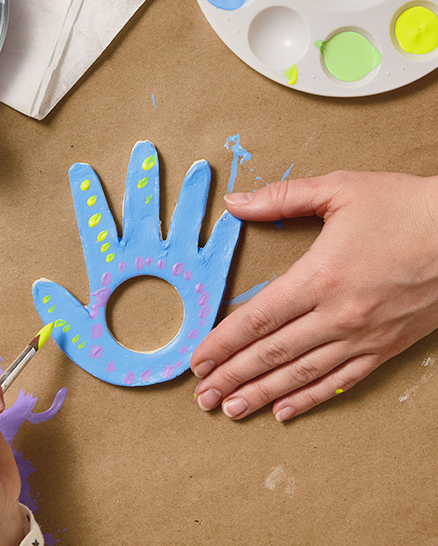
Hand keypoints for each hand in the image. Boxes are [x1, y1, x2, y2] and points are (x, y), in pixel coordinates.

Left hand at [33, 140, 239, 386]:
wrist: (154, 377)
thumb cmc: (116, 358)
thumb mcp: (84, 339)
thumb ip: (63, 315)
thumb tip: (41, 285)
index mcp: (113, 270)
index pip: (98, 230)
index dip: (89, 200)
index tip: (80, 170)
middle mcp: (146, 260)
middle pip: (144, 213)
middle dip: (144, 183)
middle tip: (144, 150)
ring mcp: (178, 267)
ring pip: (185, 224)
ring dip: (190, 197)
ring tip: (197, 169)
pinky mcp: (205, 280)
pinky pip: (218, 254)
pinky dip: (225, 235)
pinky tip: (232, 214)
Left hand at [191, 171, 437, 420]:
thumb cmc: (403, 207)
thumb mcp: (340, 189)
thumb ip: (281, 198)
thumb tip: (234, 203)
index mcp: (320, 276)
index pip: (258, 318)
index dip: (223, 342)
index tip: (197, 360)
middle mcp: (337, 314)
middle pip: (272, 354)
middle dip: (232, 376)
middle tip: (204, 396)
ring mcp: (362, 336)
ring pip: (301, 374)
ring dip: (262, 394)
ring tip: (232, 409)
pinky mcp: (386, 348)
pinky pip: (340, 381)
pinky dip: (310, 398)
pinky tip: (284, 411)